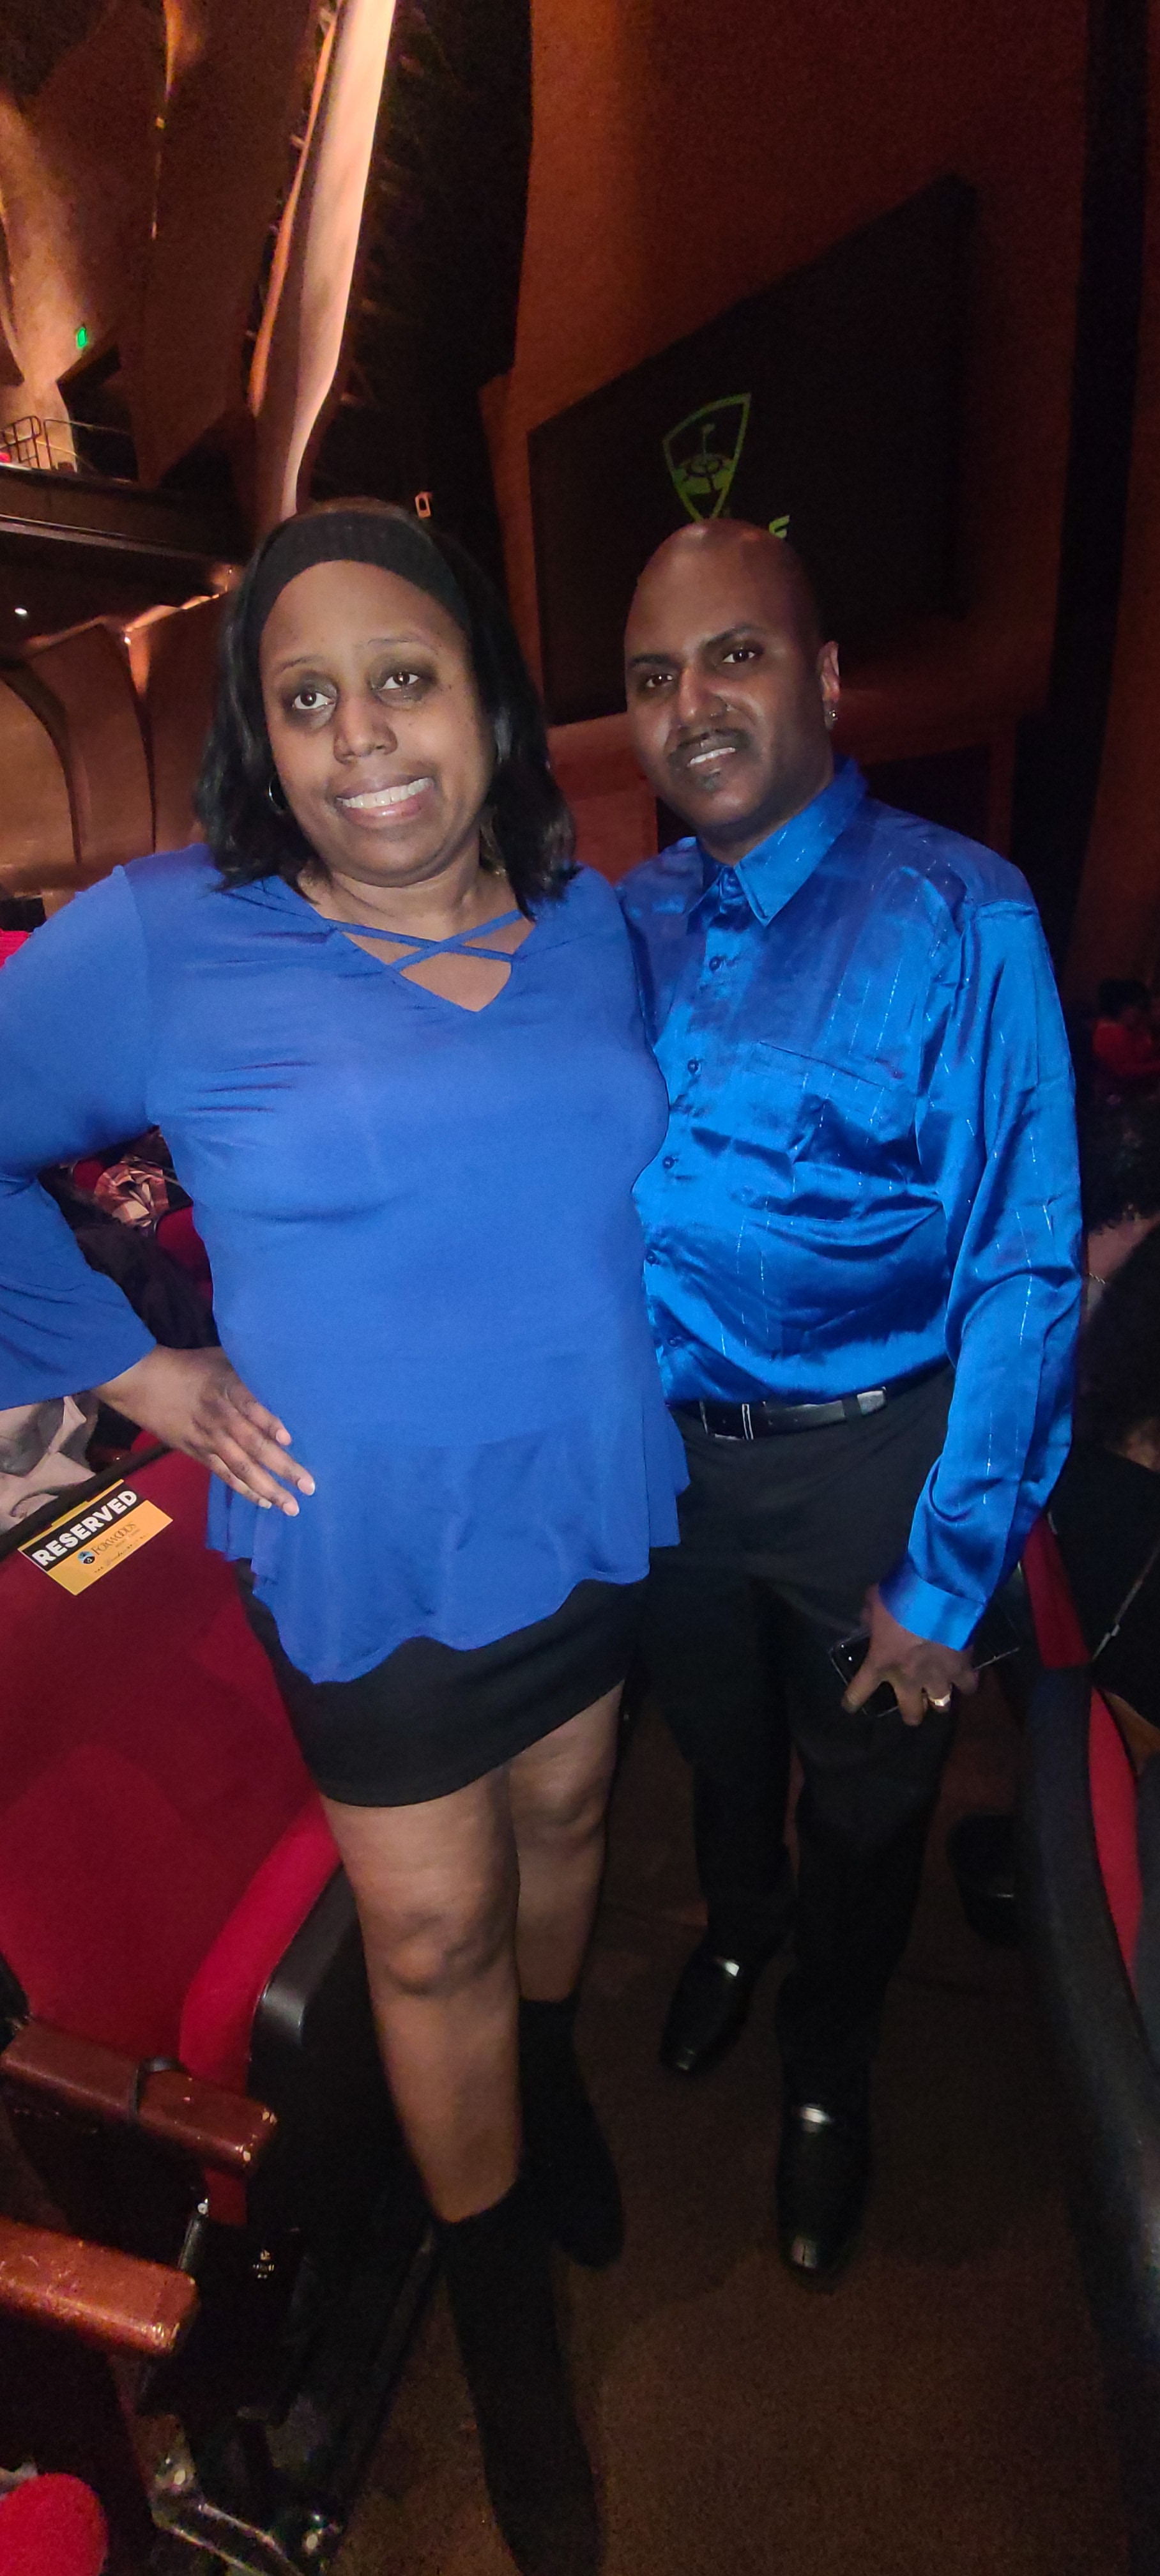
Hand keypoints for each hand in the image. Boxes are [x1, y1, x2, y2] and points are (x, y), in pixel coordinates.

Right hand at [95, 1347, 314, 1515]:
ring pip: (240, 1467)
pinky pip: (224, 1475)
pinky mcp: (197, 1453)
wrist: (142, 1382)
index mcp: (226, 1387)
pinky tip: (264, 1502)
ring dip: (267, 1488)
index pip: (249, 1404)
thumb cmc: (190, 1367)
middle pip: (252, 1444)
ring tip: (291, 1506)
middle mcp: (220, 1416)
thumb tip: (287, 1375)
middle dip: (282, 1467)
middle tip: (308, 1485)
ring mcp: (208, 1438)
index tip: (289, 1437)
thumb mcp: (222, 1358)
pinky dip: (244, 1490)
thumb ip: (251, 1370)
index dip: (268, 1421)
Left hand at [841, 1583, 976, 1727]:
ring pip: (941, 1706)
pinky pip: (968, 1687)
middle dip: (912, 1712)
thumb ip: (870, 1616)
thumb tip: (868, 1620)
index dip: (853, 1700)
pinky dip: (968, 1682)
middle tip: (914, 1704)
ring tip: (942, 1693)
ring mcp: (938, 1677)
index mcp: (881, 1663)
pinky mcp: (962, 1669)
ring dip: (940, 1700)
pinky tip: (967, 1678)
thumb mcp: (875, 1601)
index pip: (859, 1692)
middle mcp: (908, 1678)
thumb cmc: (900, 1597)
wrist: (939, 1593)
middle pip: (911, 1713)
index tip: (851, 1705)